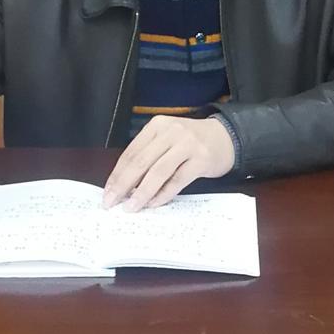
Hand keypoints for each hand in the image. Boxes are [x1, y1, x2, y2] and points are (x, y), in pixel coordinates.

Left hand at [102, 116, 234, 212]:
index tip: (107, 192)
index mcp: (157, 126)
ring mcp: (187, 145)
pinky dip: (163, 194)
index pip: (131, 152)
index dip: (117, 174)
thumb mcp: (167, 139)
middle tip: (112, 203)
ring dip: (142, 193)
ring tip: (131, 207)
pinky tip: (153, 204)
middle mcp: (171, 132)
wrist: (226, 137)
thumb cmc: (191, 142)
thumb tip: (124, 185)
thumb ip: (148, 155)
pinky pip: (177, 181)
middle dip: (123, 185)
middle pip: (141, 162)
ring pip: (158, 172)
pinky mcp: (201, 160)